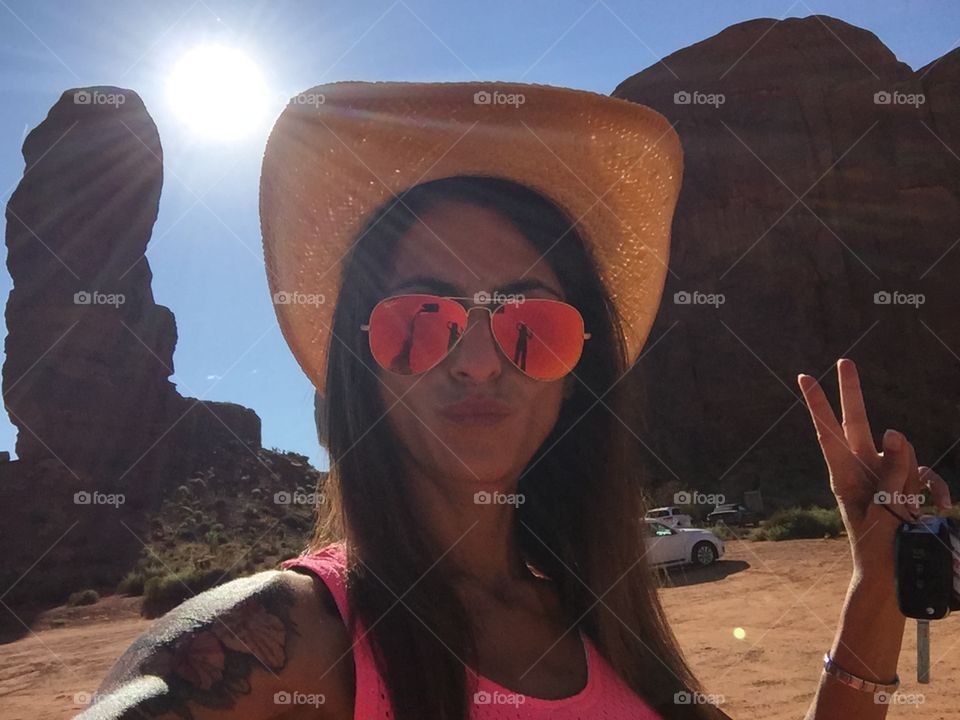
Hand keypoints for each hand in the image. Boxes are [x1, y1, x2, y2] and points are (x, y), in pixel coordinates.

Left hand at [797, 358, 951, 581]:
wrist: (892, 580)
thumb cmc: (879, 549)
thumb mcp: (884, 510)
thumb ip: (892, 472)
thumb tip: (894, 432)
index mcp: (844, 475)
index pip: (828, 432)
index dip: (818, 404)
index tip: (804, 377)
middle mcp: (862, 469)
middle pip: (858, 424)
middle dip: (852, 393)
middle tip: (845, 360)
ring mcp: (885, 476)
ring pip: (904, 453)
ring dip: (915, 477)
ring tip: (909, 512)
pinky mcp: (906, 486)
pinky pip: (924, 474)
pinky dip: (935, 489)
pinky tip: (940, 508)